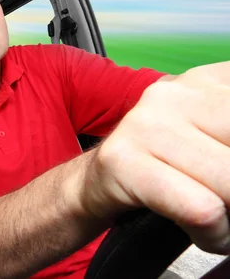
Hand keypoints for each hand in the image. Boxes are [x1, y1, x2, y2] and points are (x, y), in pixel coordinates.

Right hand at [82, 61, 229, 253]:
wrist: (97, 181)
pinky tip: (202, 230)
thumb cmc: (168, 167)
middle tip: (229, 200)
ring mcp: (147, 122)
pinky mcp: (123, 159)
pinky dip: (213, 234)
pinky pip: (201, 208)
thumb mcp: (216, 138)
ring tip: (218, 219)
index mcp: (211, 79)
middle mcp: (179, 91)